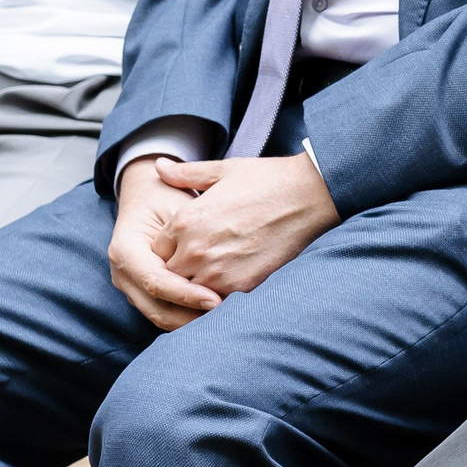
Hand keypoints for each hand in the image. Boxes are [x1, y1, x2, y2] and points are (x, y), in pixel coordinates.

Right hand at [108, 157, 223, 330]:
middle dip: (190, 314)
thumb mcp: (177, 206)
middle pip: (156, 308)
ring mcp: (130, 286)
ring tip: (223, 317)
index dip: (185, 294)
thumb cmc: (166, 195)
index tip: (216, 299)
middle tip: (225, 314)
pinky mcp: (143, 293)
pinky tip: (214, 315)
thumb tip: (210, 257)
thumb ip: (188, 232)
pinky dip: (188, 317)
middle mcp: (122, 273)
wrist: (149, 194)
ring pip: (160, 317)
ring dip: (191, 321)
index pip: (155, 281)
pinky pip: (165, 313)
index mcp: (125, 249)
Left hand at [151, 149, 341, 297]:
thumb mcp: (222, 171)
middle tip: (200, 259)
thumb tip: (159, 166)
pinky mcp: (242, 286)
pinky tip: (234, 276)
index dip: (170, 247)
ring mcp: (218, 271)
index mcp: (185, 221)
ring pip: (190, 291)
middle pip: (170, 274)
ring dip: (198, 284)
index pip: (157, 250)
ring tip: (217, 270)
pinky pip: (217, 300)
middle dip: (180, 269)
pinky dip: (220, 293)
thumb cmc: (267, 179)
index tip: (186, 243)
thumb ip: (186, 174)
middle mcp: (195, 250)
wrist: (308, 196)